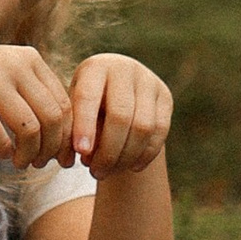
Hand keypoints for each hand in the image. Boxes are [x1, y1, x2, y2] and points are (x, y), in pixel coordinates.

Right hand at [0, 40, 74, 167]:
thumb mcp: (14, 79)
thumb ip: (41, 98)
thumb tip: (74, 140)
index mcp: (30, 59)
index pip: (64, 106)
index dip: (66, 138)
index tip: (59, 157)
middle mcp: (13, 64)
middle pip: (51, 119)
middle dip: (50, 149)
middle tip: (39, 163)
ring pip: (28, 128)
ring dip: (28, 154)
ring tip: (20, 162)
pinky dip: (3, 150)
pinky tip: (0, 153)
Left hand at [67, 51, 173, 175]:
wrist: (117, 88)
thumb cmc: (87, 105)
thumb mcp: (75, 110)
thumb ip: (75, 129)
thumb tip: (85, 156)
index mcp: (95, 67)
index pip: (88, 97)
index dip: (84, 127)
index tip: (80, 154)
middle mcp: (124, 68)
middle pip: (120, 116)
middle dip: (108, 152)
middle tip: (96, 172)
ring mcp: (148, 81)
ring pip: (142, 127)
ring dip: (126, 157)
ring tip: (110, 171)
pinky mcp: (165, 96)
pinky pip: (159, 132)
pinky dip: (146, 155)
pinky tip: (132, 167)